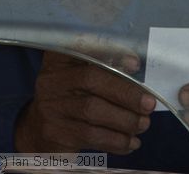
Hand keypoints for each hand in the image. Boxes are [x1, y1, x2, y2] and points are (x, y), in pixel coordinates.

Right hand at [14, 48, 156, 153]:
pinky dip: (117, 140)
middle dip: (126, 92)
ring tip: (143, 124)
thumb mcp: (80, 77)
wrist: (40, 130)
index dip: (109, 52)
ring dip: (125, 119)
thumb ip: (105, 69)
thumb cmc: (71, 99)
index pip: (82, 47)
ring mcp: (50, 106)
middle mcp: (51, 78)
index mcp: (59, 58)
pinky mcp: (55, 132)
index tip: (135, 63)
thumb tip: (138, 71)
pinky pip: (91, 136)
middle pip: (90, 79)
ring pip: (92, 110)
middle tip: (149, 104)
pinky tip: (131, 142)